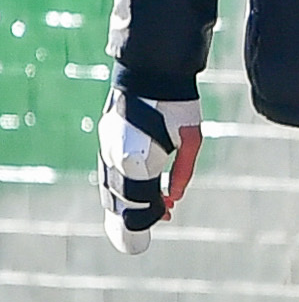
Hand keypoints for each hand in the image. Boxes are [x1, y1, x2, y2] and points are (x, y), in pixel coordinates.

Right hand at [97, 91, 203, 255]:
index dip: (150, 214)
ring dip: (123, 204)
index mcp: (136, 157)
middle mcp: (114, 155)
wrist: (151, 71)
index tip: (166, 217)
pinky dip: (118, 187)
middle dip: (132, 218)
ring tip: (144, 214)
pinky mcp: (104, 139)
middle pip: (118, 199)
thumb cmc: (177, 105)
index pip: (138, 200)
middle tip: (148, 230)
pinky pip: (106, 172)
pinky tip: (134, 193)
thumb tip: (174, 198)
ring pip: (108, 187)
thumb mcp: (191, 139)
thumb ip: (182, 171)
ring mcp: (105, 146)